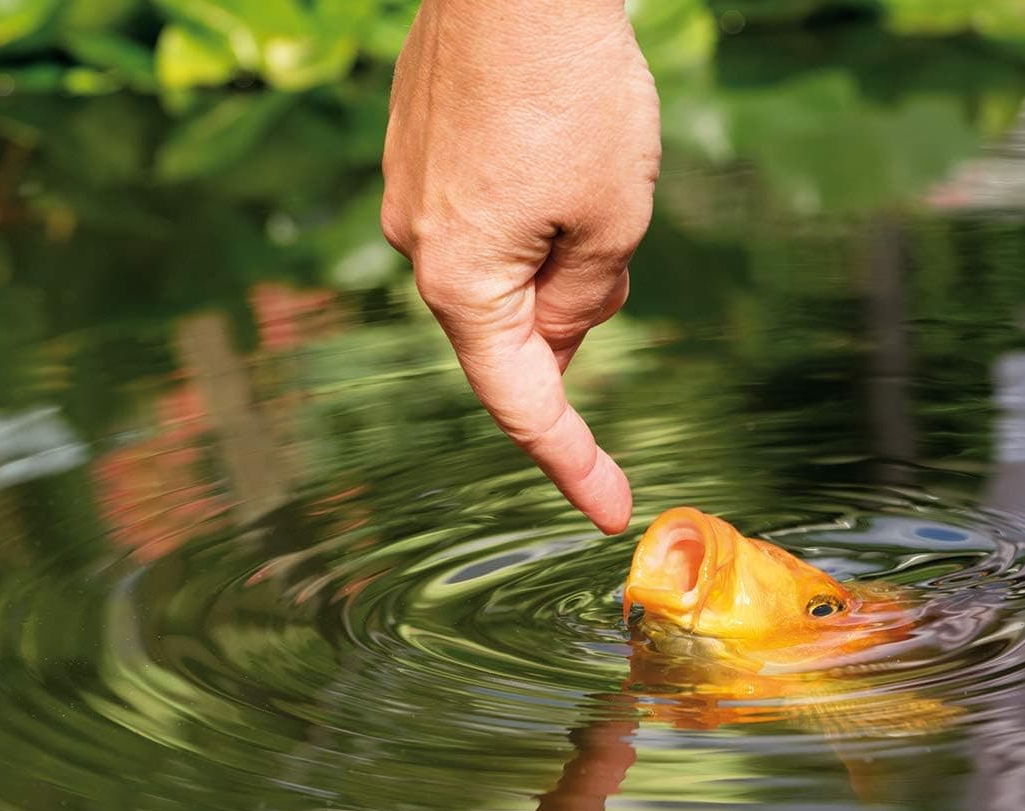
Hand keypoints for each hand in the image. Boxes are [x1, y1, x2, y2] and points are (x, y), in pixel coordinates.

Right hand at [382, 0, 660, 533]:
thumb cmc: (574, 90)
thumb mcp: (616, 217)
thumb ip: (587, 298)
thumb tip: (557, 332)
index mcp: (462, 280)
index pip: (521, 400)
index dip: (571, 458)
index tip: (608, 506)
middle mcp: (416, 244)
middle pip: (509, 325)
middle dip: (572, 308)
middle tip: (615, 243)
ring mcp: (408, 191)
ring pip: (497, 263)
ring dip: (553, 246)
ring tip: (588, 166)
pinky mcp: (415, 145)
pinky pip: (479, 209)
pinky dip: (526, 205)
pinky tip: (554, 141)